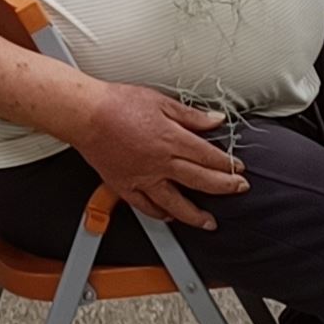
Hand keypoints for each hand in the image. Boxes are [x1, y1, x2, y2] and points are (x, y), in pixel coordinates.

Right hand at [58, 78, 245, 232]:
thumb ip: (190, 115)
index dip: (227, 164)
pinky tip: (169, 216)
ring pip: (176, 203)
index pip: (209, 157)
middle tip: (238, 189)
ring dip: (195, 215)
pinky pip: (146, 207)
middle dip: (225, 187)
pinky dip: (160, 214)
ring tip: (209, 222)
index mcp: (171, 139)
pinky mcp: (125, 186)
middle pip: (201, 180)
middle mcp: (160, 163)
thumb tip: (215, 120)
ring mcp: (143, 178)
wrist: (85, 114)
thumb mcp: (160, 101)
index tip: (238, 168)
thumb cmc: (117, 104)